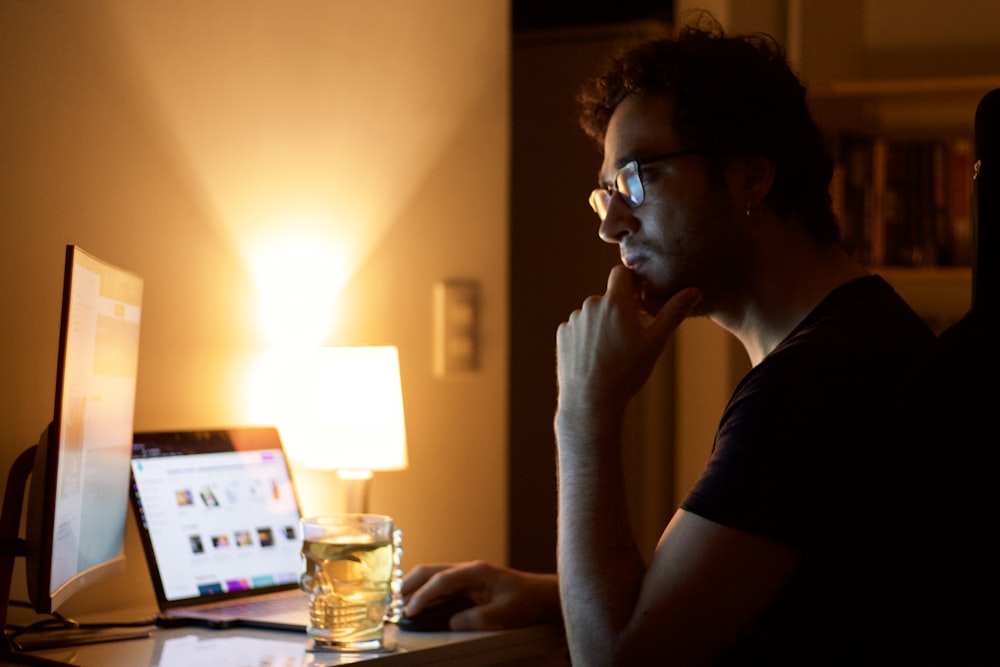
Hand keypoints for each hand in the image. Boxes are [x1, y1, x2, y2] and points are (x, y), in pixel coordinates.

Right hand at [401, 561, 560, 630]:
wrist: (544, 596)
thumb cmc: (528, 601)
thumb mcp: (504, 613)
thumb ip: (476, 618)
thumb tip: (451, 623)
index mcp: (477, 571)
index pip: (442, 579)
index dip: (423, 595)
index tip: (410, 610)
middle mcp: (469, 569)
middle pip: (431, 570)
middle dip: (410, 584)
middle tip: (392, 603)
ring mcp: (468, 576)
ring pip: (434, 576)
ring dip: (416, 588)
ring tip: (400, 604)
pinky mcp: (469, 585)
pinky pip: (442, 586)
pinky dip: (427, 593)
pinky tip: (419, 605)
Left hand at [556, 266, 700, 416]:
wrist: (591, 401)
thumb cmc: (626, 372)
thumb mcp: (655, 343)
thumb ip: (673, 312)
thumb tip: (694, 291)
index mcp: (615, 303)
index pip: (621, 272)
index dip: (632, 282)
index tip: (640, 300)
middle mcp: (591, 305)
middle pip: (609, 297)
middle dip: (619, 309)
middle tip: (631, 335)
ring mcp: (574, 320)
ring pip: (593, 314)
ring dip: (603, 324)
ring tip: (612, 351)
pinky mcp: (563, 335)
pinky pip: (579, 329)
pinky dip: (587, 337)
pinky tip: (595, 357)